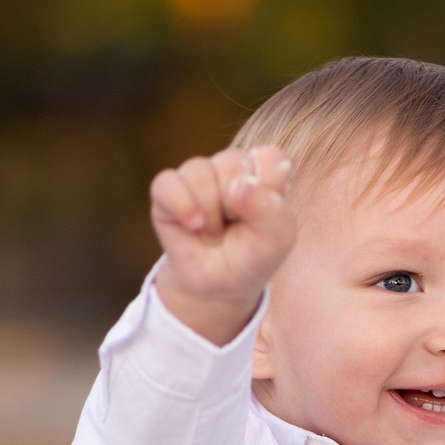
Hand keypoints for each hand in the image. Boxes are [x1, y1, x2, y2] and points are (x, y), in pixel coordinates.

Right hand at [150, 145, 295, 345]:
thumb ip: (271, 208)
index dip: (268, 190)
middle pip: (233, 163)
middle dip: (235, 205)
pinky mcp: (167, 189)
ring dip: (210, 212)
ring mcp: (198, 175)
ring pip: (199, 172)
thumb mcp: (278, 238)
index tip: (265, 219)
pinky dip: (182, 206)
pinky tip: (193, 226)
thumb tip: (238, 185)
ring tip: (214, 233)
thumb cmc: (252, 255)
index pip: (271, 158)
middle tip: (235, 228)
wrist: (219, 285)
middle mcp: (231, 165)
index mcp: (263, 170)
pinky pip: (167, 183)